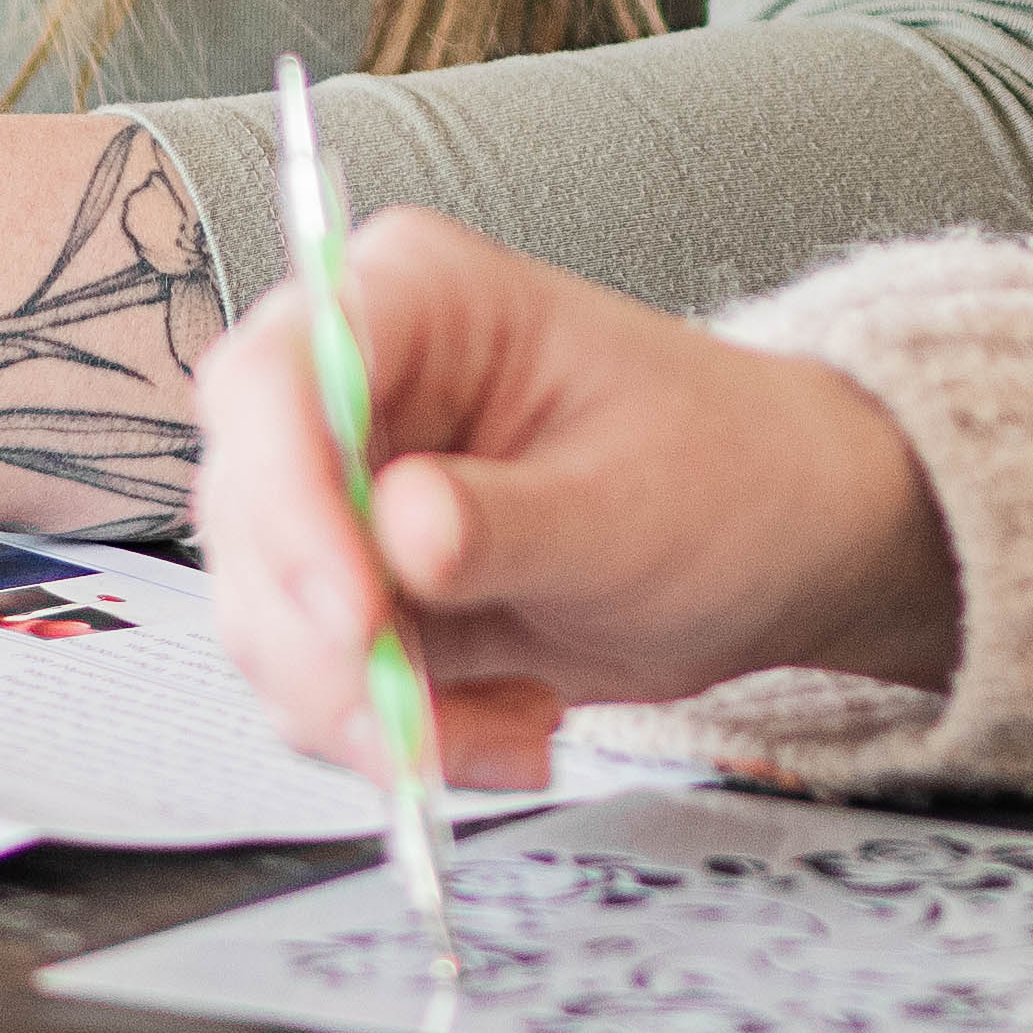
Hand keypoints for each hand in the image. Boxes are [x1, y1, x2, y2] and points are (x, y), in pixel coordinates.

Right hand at [187, 207, 962, 783]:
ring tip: (510, 731)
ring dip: (366, 706)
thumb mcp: (632, 504)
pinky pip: (319, 683)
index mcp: (417, 298)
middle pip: (248, 513)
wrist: (785, 544)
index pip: (277, 377)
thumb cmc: (730, 472)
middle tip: (412, 721)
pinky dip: (399, 734)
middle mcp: (357, 386)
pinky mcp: (362, 592)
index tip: (352, 610)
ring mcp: (349, 495)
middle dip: (320, 640)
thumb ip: (506, 523)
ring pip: (267, 618)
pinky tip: (508, 726)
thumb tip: (400, 532)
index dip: (288, 498)